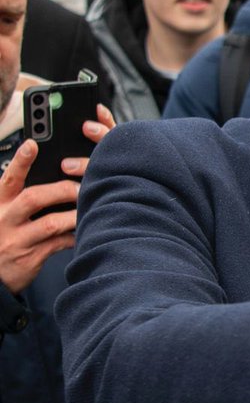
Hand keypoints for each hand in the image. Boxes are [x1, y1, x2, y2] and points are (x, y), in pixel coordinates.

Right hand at [0, 104, 114, 292]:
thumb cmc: (5, 235)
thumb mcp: (5, 213)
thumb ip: (23, 196)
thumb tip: (60, 175)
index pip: (9, 178)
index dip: (21, 161)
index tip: (32, 144)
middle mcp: (5, 219)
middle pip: (33, 198)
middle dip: (61, 190)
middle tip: (80, 186)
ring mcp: (17, 240)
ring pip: (50, 223)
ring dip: (73, 215)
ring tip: (88, 208)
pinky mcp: (31, 258)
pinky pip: (59, 244)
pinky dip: (74, 236)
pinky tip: (85, 231)